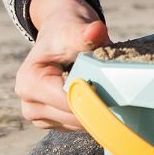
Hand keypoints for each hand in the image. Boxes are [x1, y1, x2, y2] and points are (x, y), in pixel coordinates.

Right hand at [15, 0, 110, 129]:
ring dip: (97, 111)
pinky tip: (101, 97)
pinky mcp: (53, 122)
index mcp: (29, 83)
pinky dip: (92, 114)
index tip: (119, 92)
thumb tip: (96, 31)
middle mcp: (29, 104)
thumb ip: (85, 34)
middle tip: (124, 92)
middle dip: (98, 105)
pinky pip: (78, 125)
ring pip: (78, 125)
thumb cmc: (65, 29)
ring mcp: (40, 117)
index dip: (94, 97)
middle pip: (73, 117)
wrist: (59, 32)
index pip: (67, 101)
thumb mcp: (74, 29)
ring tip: (111, 91)